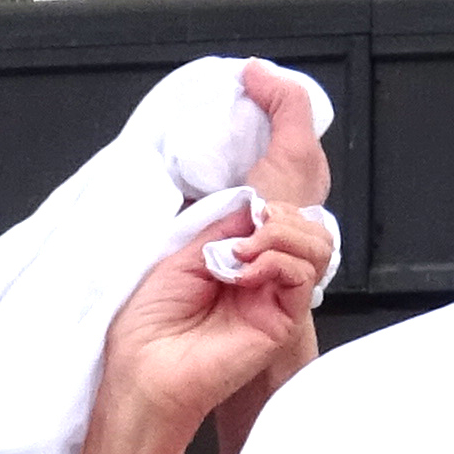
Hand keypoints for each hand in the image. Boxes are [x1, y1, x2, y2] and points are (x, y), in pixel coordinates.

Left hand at [83, 65, 332, 453]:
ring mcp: (276, 287)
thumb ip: (218, 211)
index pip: (275, 175)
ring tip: (235, 250)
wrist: (140, 374)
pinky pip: (302, 268)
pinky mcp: (282, 314)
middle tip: (250, 182)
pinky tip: (243, 266)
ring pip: (313, 232)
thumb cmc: (145, 322)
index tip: (258, 79)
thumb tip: (251, 181)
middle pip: (304, 196)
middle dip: (286, 172)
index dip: (278, 121)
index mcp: (236, 236)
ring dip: (276, 227)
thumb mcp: (178, 244)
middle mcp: (262, 259)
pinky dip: (274, 256)